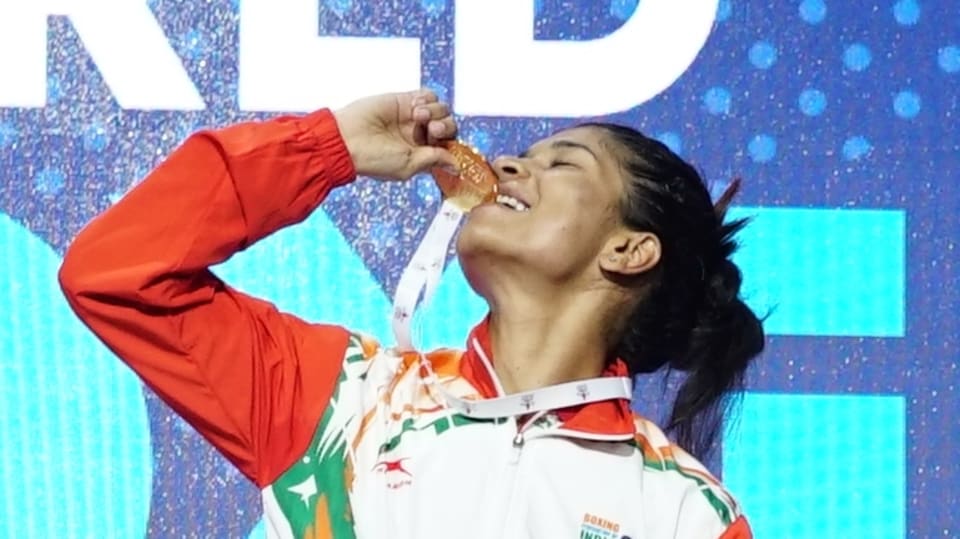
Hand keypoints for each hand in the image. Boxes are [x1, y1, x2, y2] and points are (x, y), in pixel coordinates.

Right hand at [333, 89, 458, 180]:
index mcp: (422, 155)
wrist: (348, 138)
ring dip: (435, 111)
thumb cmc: (373, 158)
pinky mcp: (404, 100)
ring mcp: (413, 117)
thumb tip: (455, 165)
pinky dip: (428, 98)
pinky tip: (415, 106)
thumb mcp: (409, 165)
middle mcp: (419, 136)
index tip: (449, 144)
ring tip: (417, 116)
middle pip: (449, 126)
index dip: (452, 144)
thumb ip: (434, 159)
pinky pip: (429, 95)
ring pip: (442, 109)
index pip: (448, 146)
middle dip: (446, 126)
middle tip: (433, 129)